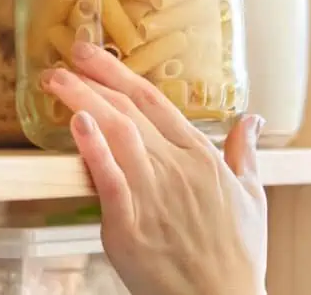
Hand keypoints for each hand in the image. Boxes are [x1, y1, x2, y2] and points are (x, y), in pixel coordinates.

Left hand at [40, 41, 266, 294]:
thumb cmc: (237, 256)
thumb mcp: (253, 197)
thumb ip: (246, 153)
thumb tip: (253, 118)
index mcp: (201, 157)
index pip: (154, 102)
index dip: (119, 73)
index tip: (93, 55)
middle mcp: (176, 168)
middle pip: (129, 111)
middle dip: (94, 78)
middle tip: (66, 55)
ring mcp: (153, 195)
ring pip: (117, 134)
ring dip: (84, 100)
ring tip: (57, 80)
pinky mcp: (131, 226)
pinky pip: (110, 180)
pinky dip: (94, 149)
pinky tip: (78, 123)